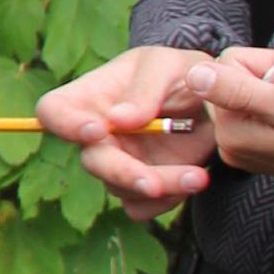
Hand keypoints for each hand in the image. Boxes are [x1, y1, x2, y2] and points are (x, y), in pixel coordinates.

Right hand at [34, 44, 212, 216]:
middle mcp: (99, 134)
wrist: (219, 102)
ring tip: (198, 175)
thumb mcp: (168, 65)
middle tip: (153, 183)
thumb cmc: (183, 73)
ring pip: (120, 188)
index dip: (65, 125)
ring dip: (160, 187)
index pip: (54, 111)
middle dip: (123, 173)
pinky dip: (166, 202)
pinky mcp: (143, 185)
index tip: (98, 130)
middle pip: (90, 161)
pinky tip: (192, 180)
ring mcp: (121, 162)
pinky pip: (141, 207)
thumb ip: (145, 89)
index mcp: (92, 97)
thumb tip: (118, 120)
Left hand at [173, 46, 273, 181]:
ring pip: (242, 94)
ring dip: (268, 93)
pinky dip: (271, 108)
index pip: (229, 64)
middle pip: (231, 80)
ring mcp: (238, 148)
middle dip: (262, 79)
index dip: (263, 64)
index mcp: (230, 128)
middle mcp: (226, 141)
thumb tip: (194, 75)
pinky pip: (252, 111)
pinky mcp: (250, 152)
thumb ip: (238, 90)